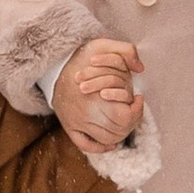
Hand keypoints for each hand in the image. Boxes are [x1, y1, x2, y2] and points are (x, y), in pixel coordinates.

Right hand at [52, 37, 143, 155]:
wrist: (53, 66)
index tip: (139, 98)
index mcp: (96, 96)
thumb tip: (140, 69)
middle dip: (131, 121)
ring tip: (124, 119)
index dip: (137, 110)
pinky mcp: (69, 127)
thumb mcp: (103, 44)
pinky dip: (101, 148)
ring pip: (106, 140)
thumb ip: (126, 51)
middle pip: (119, 130)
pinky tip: (111, 143)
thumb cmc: (80, 57)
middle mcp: (86, 114)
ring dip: (120, 133)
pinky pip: (86, 146)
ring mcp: (76, 123)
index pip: (126, 118)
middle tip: (134, 109)